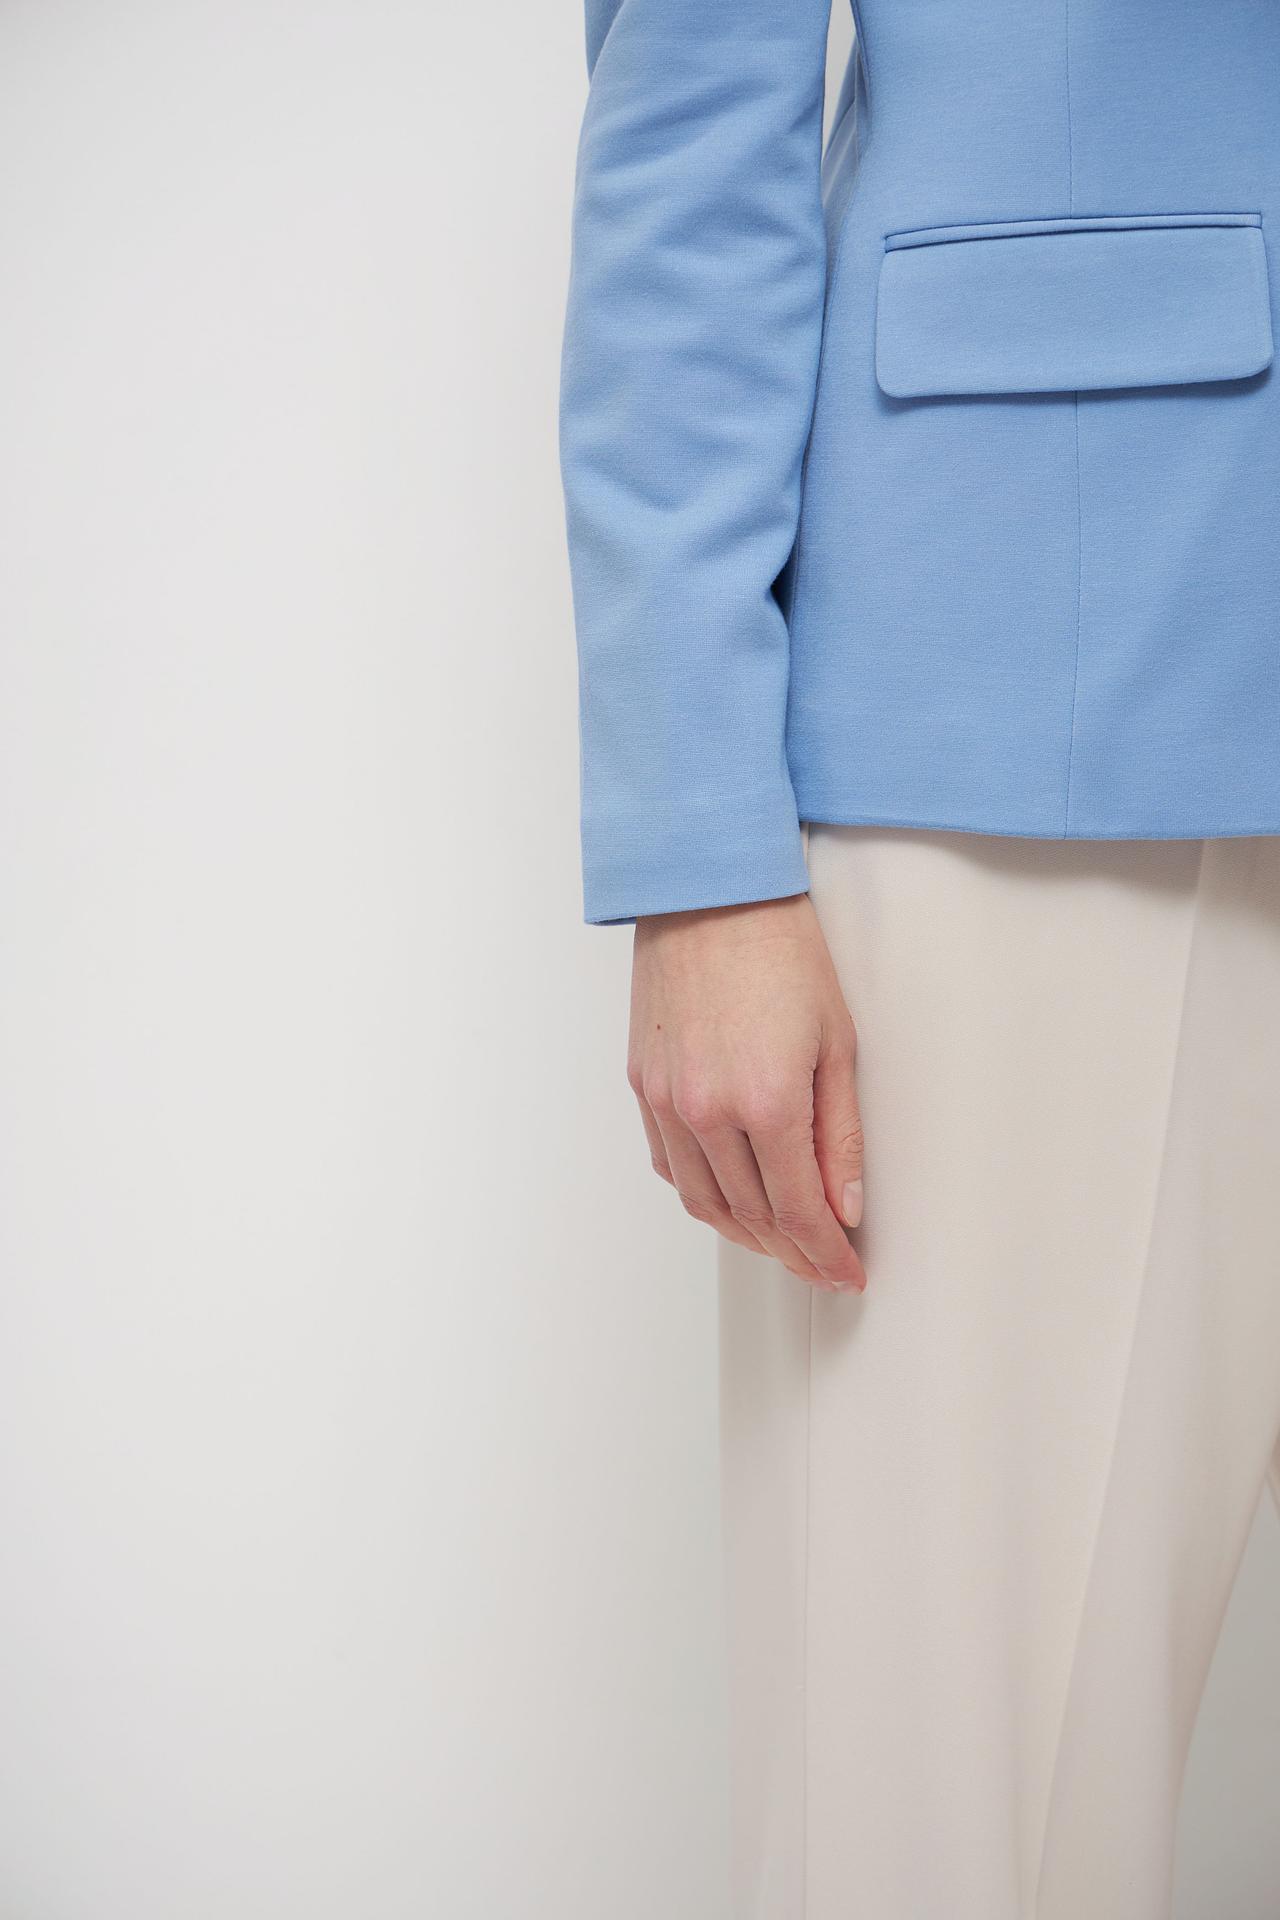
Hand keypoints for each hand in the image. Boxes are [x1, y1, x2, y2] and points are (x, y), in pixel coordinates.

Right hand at [629, 892, 865, 1291]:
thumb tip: (843, 1204)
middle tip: (821, 1266)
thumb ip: (840, 1133)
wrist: (710, 894)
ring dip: (744, 1233)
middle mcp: (706, 1110)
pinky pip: (669, 1164)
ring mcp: (666, 1100)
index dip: (825, 1252)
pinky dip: (700, 1195)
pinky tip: (727, 1200)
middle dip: (791, 1251)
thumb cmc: (779, 950)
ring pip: (703, 1201)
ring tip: (780, 1244)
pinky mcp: (643, 1084)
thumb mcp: (836, 1043)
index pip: (798, 1209)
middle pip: (750, 1215)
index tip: (846, 1270)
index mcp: (764, 1101)